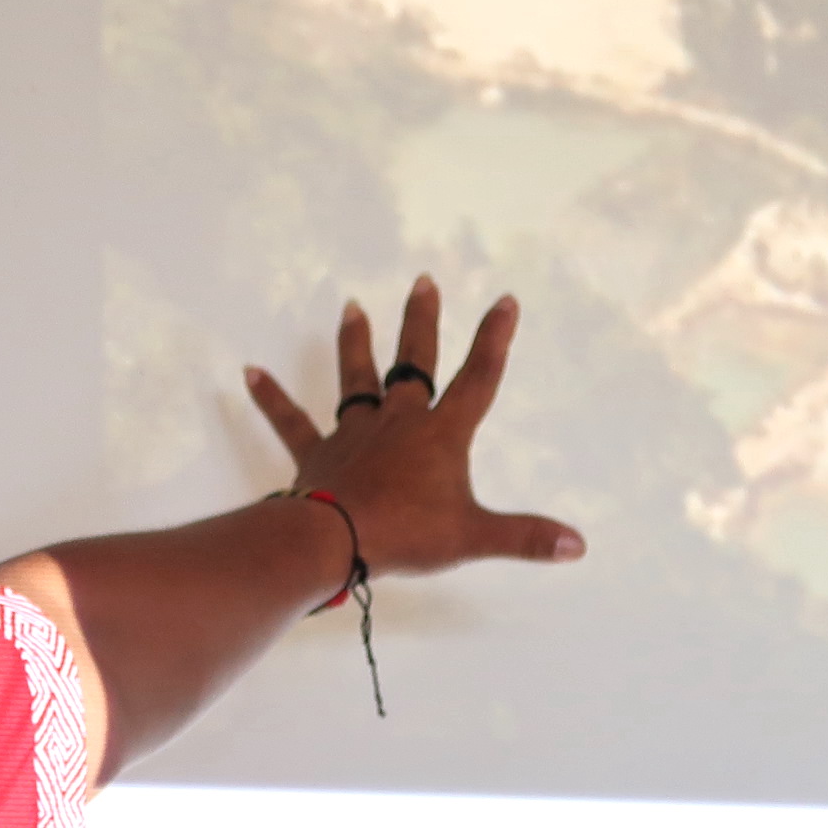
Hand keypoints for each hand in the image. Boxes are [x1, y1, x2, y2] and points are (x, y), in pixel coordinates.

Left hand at [243, 276, 584, 579]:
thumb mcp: (474, 537)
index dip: (493, 339)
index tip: (505, 299)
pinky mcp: (317, 453)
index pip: (477, 378)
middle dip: (421, 321)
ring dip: (355, 342)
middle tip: (423, 280)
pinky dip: (270, 398)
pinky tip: (248, 372)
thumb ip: (525, 538)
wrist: (334, 540)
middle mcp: (399, 420)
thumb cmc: (406, 534)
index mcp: (441, 434)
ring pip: (356, 377)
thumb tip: (579, 546)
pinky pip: (290, 421)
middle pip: (414, 361)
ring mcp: (355, 432)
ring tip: (351, 306)